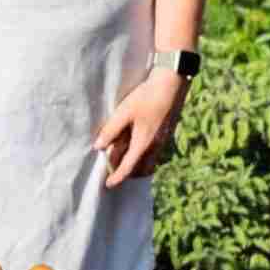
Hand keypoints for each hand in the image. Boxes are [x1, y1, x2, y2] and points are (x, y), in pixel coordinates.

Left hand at [93, 69, 188, 187]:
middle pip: (141, 169)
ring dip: (136, 166)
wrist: (171, 84)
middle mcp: (156, 145)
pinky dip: (143, 156)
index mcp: (144, 143)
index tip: (108, 185)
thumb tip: (98, 147)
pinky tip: (136, 146)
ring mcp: (163, 140)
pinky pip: (154, 153)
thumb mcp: (124, 112)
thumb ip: (111, 130)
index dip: (117, 177)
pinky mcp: (166, 133)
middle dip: (127, 174)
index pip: (128, 167)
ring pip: (149, 162)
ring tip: (123, 161)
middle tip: (113, 172)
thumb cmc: (146, 97)